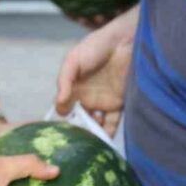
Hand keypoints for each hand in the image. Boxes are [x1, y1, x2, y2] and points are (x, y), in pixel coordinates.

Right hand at [56, 12, 138, 135]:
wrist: (126, 41)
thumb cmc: (96, 46)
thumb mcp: (73, 59)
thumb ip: (64, 80)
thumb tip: (59, 104)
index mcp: (73, 86)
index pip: (64, 107)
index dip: (63, 118)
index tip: (62, 128)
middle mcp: (86, 96)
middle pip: (79, 119)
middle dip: (77, 130)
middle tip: (76, 141)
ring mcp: (103, 101)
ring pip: (95, 123)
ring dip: (91, 134)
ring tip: (89, 143)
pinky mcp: (119, 103)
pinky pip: (112, 122)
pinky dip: (108, 133)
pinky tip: (103, 142)